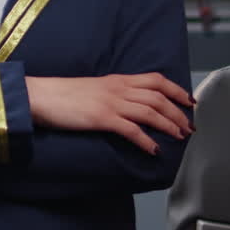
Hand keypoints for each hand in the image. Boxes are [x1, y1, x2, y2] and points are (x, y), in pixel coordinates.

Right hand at [25, 73, 193, 154]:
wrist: (40, 95)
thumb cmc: (62, 94)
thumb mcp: (93, 89)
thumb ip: (112, 94)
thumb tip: (127, 106)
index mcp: (117, 80)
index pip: (156, 80)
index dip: (176, 90)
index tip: (189, 101)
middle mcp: (118, 88)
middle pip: (158, 97)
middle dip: (178, 112)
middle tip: (189, 126)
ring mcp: (111, 103)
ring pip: (150, 111)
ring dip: (169, 125)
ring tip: (179, 137)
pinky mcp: (102, 118)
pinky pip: (131, 129)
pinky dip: (146, 140)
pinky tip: (154, 150)